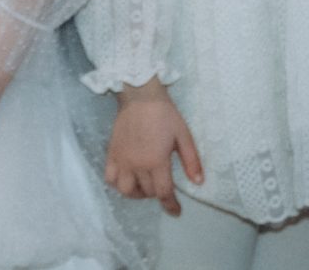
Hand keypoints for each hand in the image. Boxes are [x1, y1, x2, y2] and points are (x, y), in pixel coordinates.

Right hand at [106, 80, 204, 214]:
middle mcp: (137, 165)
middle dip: (156, 193)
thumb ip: (191, 160)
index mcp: (156, 161)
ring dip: (137, 193)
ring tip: (144, 185)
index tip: (176, 211)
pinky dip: (117, 184)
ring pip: (125, 190)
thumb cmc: (165, 114)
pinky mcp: (111, 154)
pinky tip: (127, 179)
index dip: (170, 205)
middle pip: (146, 191)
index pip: (163, 192)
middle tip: (163, 184)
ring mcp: (122, 160)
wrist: (140, 96)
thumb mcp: (184, 135)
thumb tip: (199, 182)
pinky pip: (110, 178)